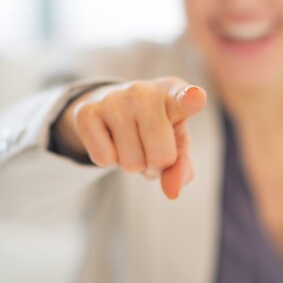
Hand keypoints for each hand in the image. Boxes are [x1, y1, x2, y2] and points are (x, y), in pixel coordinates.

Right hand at [54, 77, 206, 199]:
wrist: (114, 103)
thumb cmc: (156, 126)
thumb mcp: (176, 142)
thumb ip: (182, 166)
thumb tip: (172, 192)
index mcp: (173, 94)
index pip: (185, 98)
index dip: (192, 99)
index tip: (195, 97)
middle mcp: (143, 91)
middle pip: (160, 156)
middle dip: (156, 166)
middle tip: (150, 149)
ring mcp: (113, 99)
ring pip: (130, 163)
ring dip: (133, 165)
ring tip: (131, 144)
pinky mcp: (86, 111)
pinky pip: (103, 160)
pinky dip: (110, 161)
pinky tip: (111, 140)